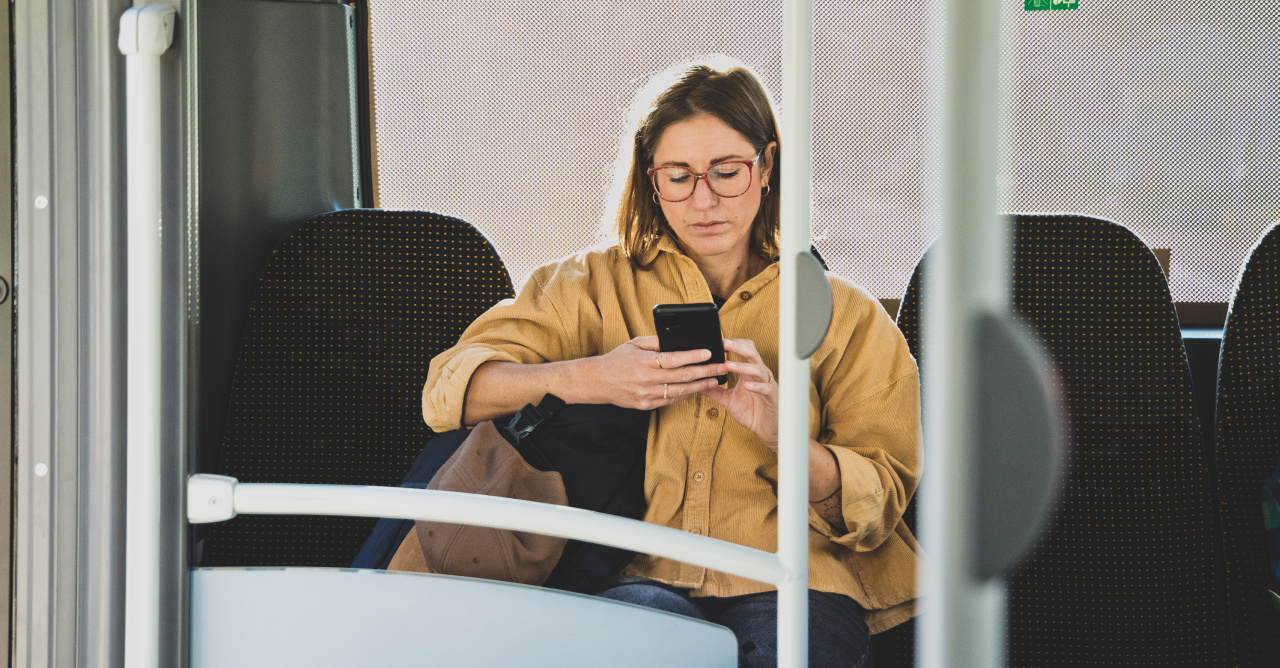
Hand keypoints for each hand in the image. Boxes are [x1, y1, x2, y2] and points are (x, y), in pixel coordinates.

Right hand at [582, 336, 725, 409]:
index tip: (709, 353)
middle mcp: (646, 380)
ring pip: (679, 391)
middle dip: (705, 372)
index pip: (674, 359)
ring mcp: (646, 395)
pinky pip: (670, 400)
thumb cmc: (618, 359)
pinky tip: (696, 389)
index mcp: (644, 361)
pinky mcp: (646, 405)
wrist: (598, 382)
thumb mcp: (634, 344)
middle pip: (682, 376)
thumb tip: (678, 338)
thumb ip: (656, 341)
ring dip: (700, 386)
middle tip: (721, 368)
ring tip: (714, 380)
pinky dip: (685, 395)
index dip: (693, 356)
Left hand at [700, 338, 778, 450]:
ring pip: (758, 369)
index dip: (734, 344)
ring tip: (728, 365)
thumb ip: (714, 391)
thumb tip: (697, 384)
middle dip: (738, 347)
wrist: (766, 429)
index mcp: (749, 372)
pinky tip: (746, 385)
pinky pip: (766, 388)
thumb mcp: (728, 400)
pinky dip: (756, 386)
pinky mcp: (772, 396)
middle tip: (724, 343)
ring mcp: (766, 384)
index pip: (744, 351)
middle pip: (752, 354)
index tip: (718, 340)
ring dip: (742, 366)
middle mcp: (759, 375)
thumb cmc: (751, 412)